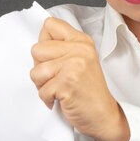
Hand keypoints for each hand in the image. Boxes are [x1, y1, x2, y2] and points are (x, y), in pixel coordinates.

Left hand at [30, 17, 128, 140]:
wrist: (103, 115)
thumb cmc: (89, 91)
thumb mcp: (81, 60)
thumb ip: (63, 48)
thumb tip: (38, 43)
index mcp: (81, 41)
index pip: (50, 25)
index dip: (45, 42)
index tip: (54, 57)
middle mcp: (79, 50)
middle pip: (37, 49)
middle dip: (41, 67)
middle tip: (57, 78)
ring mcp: (74, 66)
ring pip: (36, 71)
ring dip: (43, 85)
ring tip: (59, 89)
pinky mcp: (68, 84)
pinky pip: (41, 90)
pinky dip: (48, 99)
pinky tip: (61, 99)